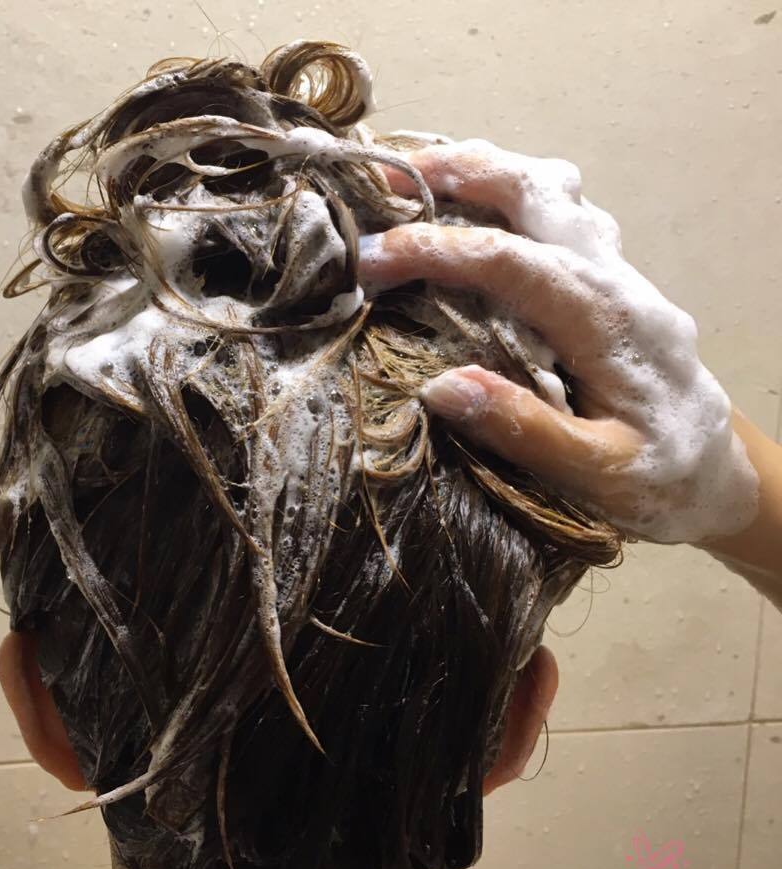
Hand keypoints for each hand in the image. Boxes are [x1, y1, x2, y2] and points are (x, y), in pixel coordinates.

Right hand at [359, 139, 760, 545]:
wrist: (716, 471)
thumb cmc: (662, 479)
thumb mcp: (600, 475)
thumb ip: (529, 431)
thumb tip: (439, 388)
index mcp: (609, 322)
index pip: (510, 261)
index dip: (435, 251)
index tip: (369, 261)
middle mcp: (613, 280)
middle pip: (537, 190)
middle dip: (457, 171)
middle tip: (386, 182)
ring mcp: (614, 273)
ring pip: (552, 189)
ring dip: (484, 171)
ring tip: (420, 179)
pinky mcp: (607, 282)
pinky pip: (557, 212)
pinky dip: (506, 193)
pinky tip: (473, 210)